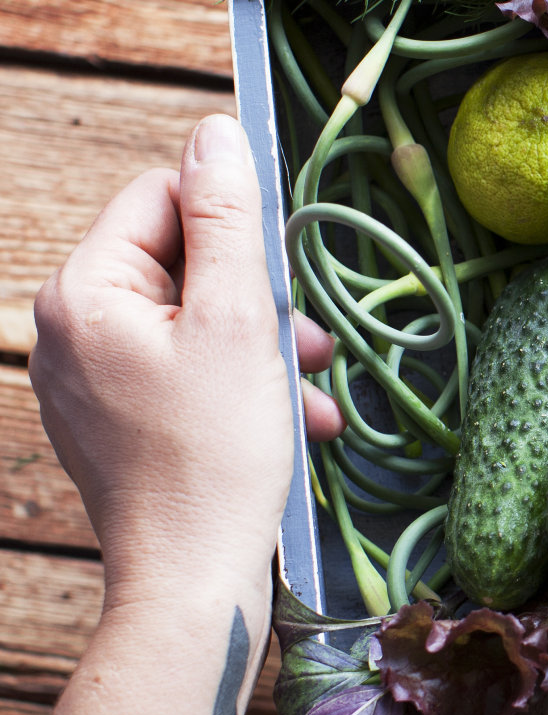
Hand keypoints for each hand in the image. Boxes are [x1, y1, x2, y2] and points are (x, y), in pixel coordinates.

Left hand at [30, 113, 343, 613]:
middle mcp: (71, 330)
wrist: (194, 583)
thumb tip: (215, 132)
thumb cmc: (214, 456)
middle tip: (307, 342)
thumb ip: (226, 219)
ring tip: (309, 389)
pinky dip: (243, 386)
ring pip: (195, 321)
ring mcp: (93, 380)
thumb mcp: (236, 320)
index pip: (162, 198)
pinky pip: (188, 372)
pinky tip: (294, 420)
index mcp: (84, 294)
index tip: (282, 272)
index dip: (233, 225)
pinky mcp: (121, 422)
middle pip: (181, 262)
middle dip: (257, 298)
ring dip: (264, 346)